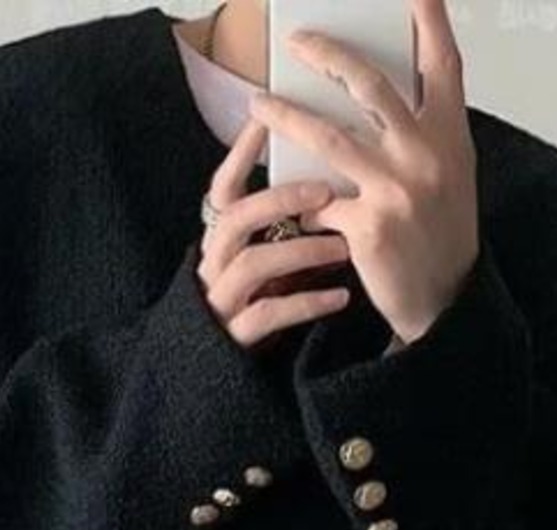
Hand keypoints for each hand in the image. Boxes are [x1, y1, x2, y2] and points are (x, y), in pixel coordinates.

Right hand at [197, 117, 355, 351]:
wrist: (223, 378)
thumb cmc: (256, 308)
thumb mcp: (267, 263)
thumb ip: (285, 231)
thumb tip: (335, 183)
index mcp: (219, 242)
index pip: (222, 190)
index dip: (241, 156)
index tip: (270, 124)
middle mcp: (213, 266)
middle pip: (235, 219)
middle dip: (280, 199)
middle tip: (326, 191)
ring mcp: (220, 301)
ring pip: (253, 264)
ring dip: (301, 251)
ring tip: (343, 249)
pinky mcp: (234, 338)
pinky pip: (269, 314)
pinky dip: (308, 303)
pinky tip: (342, 298)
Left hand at [247, 0, 478, 345]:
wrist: (445, 303)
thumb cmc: (443, 237)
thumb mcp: (450, 176)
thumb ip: (422, 135)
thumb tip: (367, 100)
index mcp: (452, 136)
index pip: (443, 63)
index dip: (430, 19)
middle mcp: (427, 154)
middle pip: (370, 84)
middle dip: (329, 55)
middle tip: (298, 42)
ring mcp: (396, 189)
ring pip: (328, 136)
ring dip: (286, 116)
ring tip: (258, 105)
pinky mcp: (368, 226)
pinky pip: (319, 203)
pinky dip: (303, 205)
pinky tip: (295, 209)